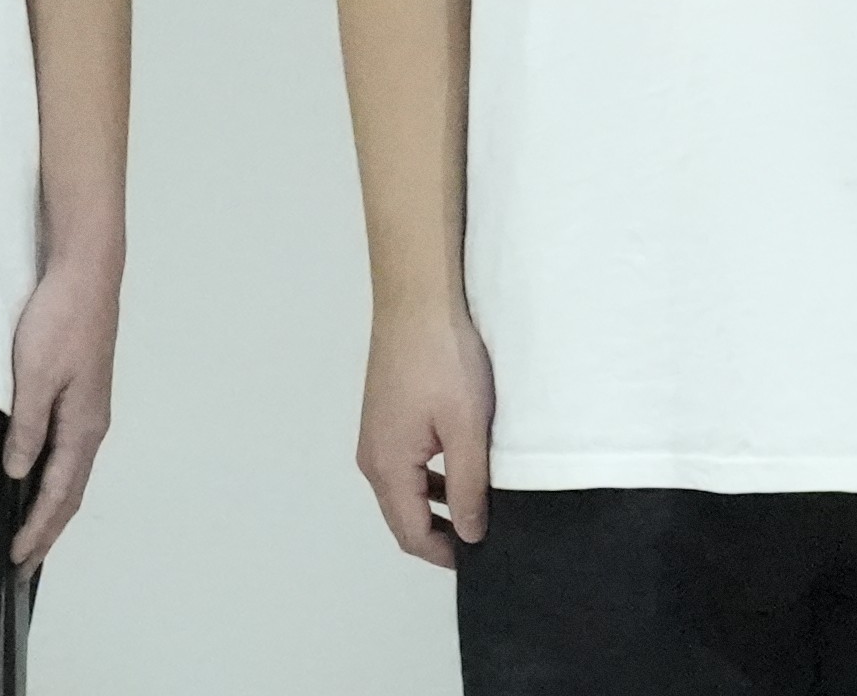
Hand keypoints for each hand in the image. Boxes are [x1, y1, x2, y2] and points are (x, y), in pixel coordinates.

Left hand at [6, 235, 125, 565]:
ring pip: (72, 472)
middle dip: (48, 531)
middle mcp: (92, 424)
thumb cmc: (63, 317)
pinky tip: (39, 478)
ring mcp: (90, 409)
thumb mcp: (34, 375)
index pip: (58, 494)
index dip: (37, 530)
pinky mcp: (83, 393)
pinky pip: (70, 450)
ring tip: (31, 533)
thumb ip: (26, 427)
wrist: (87, 270)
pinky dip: (55, 478)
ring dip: (52, 507)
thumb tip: (17, 472)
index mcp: (84, 425)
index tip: (16, 560)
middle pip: (70, 492)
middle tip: (23, 564)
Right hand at [358, 304, 495, 566]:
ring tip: (479, 507)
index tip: (482, 561)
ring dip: (436, 504)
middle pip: (403, 515)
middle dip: (439, 534)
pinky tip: (461, 467)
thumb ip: (468, 487)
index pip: (411, 534)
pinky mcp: (386, 413)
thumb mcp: (466, 428)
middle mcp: (372, 456)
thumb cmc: (444, 357)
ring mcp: (376, 433)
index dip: (444, 554)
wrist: (418, 295)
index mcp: (388, 467)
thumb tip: (468, 535)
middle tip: (484, 538)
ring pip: (405, 489)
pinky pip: (406, 462)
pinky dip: (431, 477)